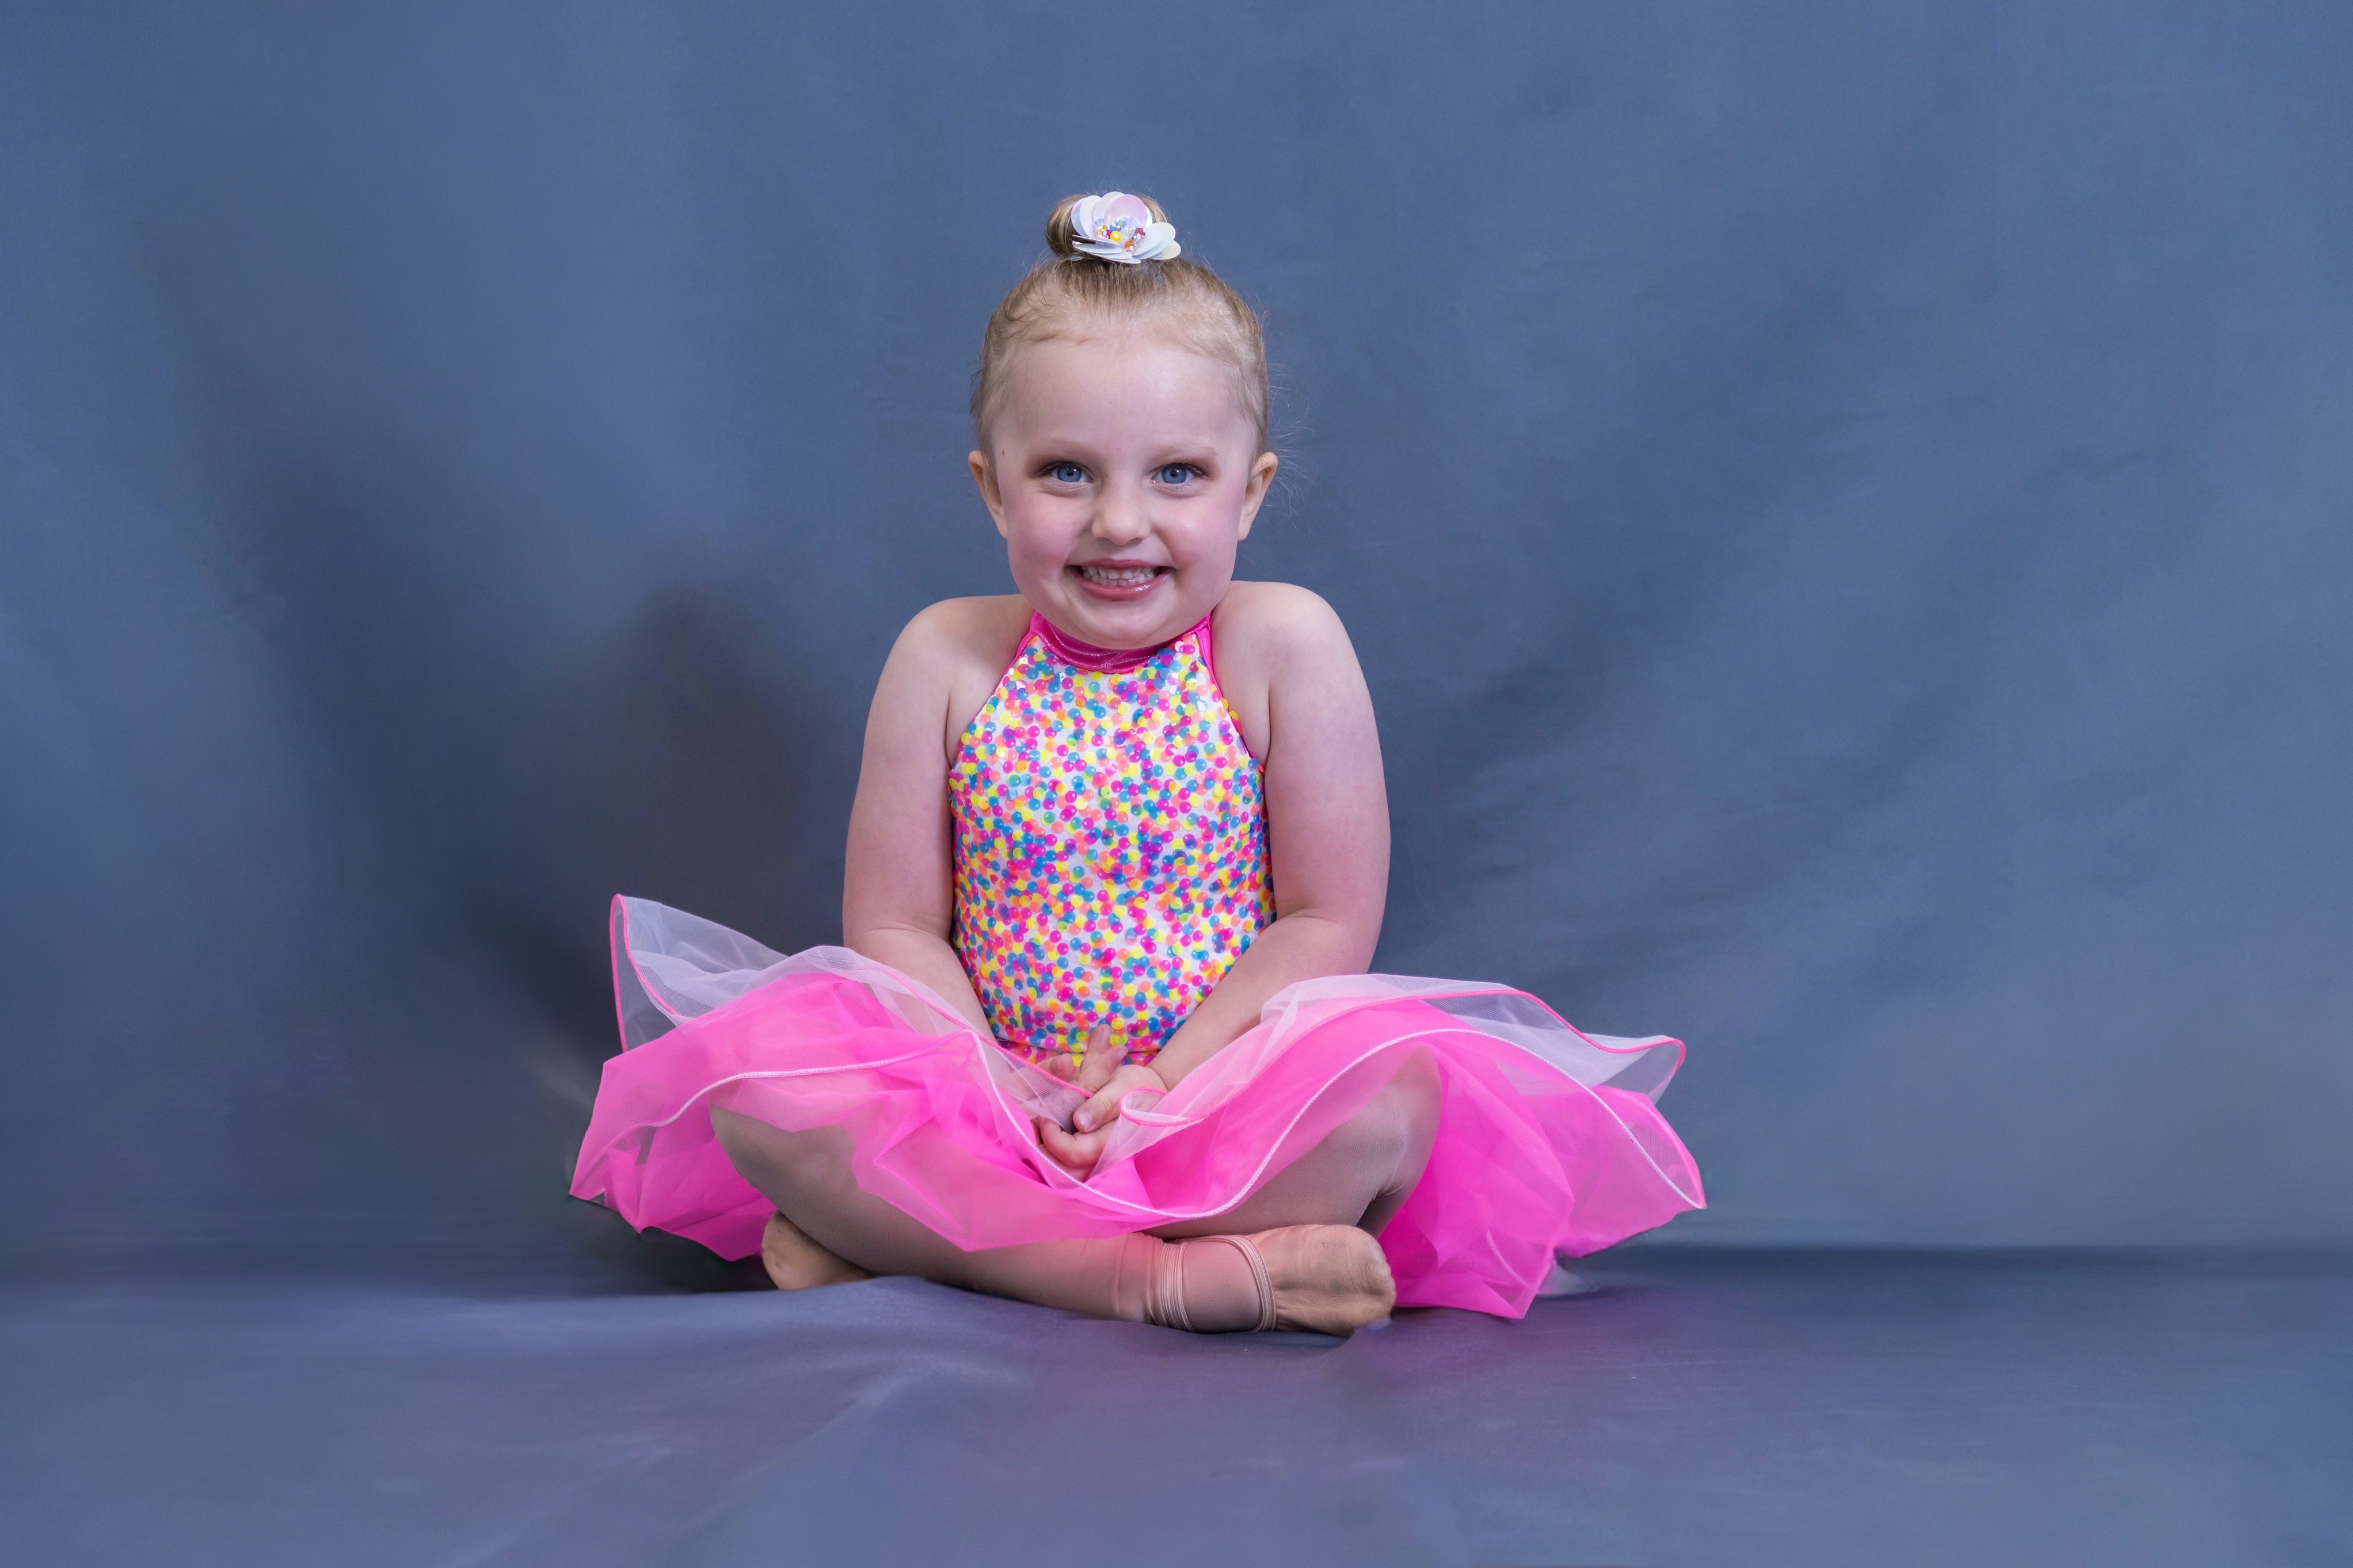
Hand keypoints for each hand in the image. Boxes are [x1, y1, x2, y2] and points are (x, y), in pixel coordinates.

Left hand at [1033, 1021, 1166, 1177]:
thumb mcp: (1121, 1086)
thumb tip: (1080, 1122)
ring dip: (1045, 1154)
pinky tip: (1045, 1136)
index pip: (1072, 1152)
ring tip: (1036, 1132)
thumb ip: (1101, 1104)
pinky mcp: (1092, 1157)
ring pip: (1063, 1173)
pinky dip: (1053, 1154)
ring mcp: (1097, 1160)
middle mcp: (1103, 1157)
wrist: (1152, 1093)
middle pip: (1064, 1172)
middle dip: (1043, 1151)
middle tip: (1033, 1127)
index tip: (1046, 1114)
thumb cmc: (1137, 1087)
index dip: (1052, 1135)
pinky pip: (1067, 1166)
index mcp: (1110, 1142)